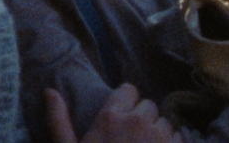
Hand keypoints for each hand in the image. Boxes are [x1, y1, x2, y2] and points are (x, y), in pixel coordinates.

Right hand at [46, 84, 181, 142]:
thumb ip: (58, 122)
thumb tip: (49, 91)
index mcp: (110, 118)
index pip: (128, 90)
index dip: (126, 102)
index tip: (122, 115)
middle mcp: (138, 122)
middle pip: (148, 106)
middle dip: (143, 118)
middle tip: (132, 139)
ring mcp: (160, 137)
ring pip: (165, 122)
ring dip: (158, 132)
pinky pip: (179, 137)